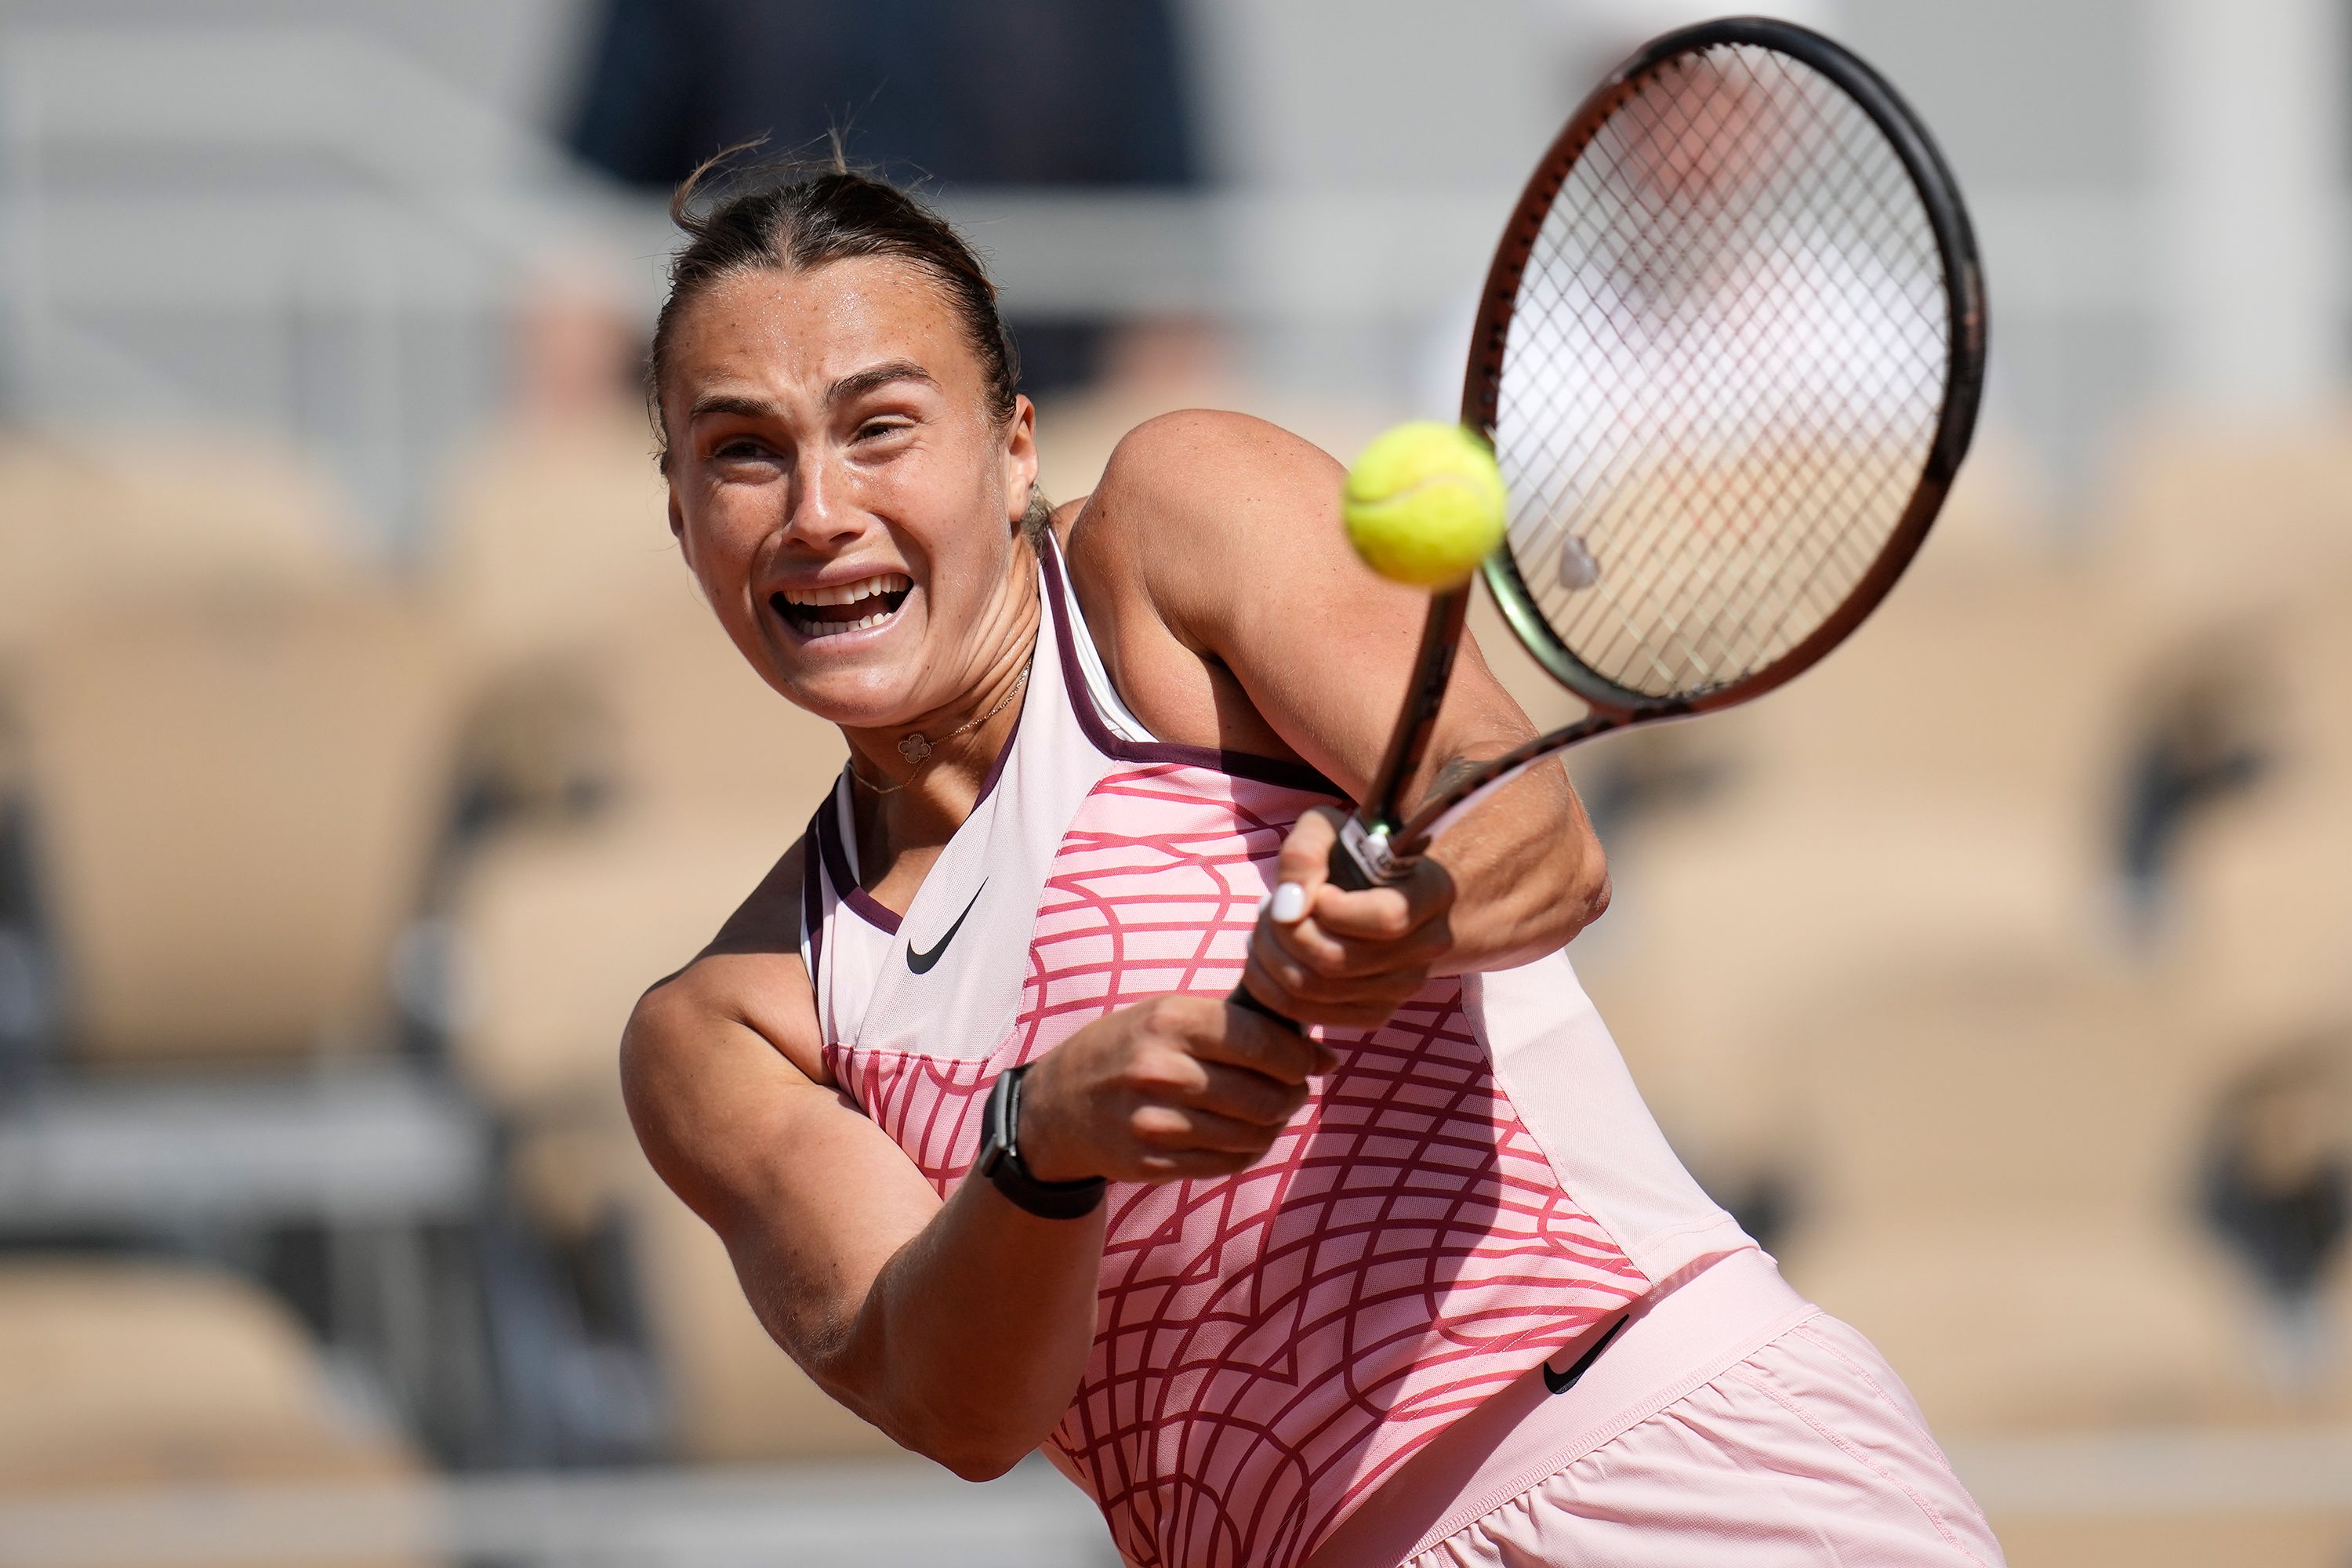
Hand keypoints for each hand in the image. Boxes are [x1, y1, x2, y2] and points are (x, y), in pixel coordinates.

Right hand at [1018, 995, 1334, 1183]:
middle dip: (1293, 1094)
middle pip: (1265, 1096)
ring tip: (1270, 1111)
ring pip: (1252, 1134)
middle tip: (1293, 1088)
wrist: (1058, 1104)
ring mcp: (1153, 1122)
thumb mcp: (1169, 1013)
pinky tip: (1242, 1133)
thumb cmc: (1129, 1047)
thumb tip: (1322, 1055)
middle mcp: (1160, 1070)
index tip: (1313, 1060)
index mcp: (1169, 1021)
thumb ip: (1238, 1024)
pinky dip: (1247, 1149)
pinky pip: (1227, 1162)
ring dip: (1274, 1125)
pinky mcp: (1152, 1162)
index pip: (1262, 1043)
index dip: (1301, 1057)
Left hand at [1241, 808, 1454, 1029]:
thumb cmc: (1345, 852)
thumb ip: (1303, 855)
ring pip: (1317, 990)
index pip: (1387, 918)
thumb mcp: (1324, 829)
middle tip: (1267, 909)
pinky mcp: (1377, 1012)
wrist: (1365, 888)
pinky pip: (1313, 1016)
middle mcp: (1430, 945)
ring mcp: (1406, 986)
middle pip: (1339, 960)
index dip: (1333, 910)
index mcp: (1432, 892)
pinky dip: (1274, 989)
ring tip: (1265, 929)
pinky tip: (1270, 958)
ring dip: (1271, 958)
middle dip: (1284, 934)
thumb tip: (1287, 910)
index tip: (1315, 892)